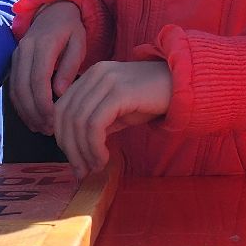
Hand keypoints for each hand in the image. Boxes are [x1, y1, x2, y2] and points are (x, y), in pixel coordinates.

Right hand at [10, 2, 87, 135]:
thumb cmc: (71, 29)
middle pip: (22, 87)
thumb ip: (70, 66)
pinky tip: (32, 118)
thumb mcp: (79, 43)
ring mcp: (16, 55)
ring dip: (26, 112)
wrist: (54, 10)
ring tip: (42, 128)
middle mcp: (25, 49)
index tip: (53, 120)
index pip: (38, 78)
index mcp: (43, 43)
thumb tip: (59, 92)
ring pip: (15, 89)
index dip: (43, 103)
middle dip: (34, 112)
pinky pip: (13, 87)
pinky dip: (20, 105)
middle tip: (49, 130)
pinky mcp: (13, 62)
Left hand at [52, 60, 170, 178]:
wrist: (184, 86)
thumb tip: (76, 152)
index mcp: (91, 76)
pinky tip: (104, 159)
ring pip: (79, 122)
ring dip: (84, 152)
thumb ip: (96, 124)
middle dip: (70, 149)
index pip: (61, 108)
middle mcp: (95, 74)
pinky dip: (94, 147)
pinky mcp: (120, 92)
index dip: (62, 138)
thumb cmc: (152, 99)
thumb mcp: (118, 111)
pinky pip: (95, 124)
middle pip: (66, 116)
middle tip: (81, 171)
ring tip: (96, 167)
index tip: (74, 161)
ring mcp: (107, 81)